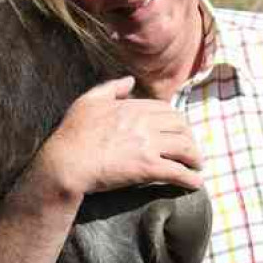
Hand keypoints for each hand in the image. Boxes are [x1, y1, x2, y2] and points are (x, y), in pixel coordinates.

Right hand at [33, 76, 203, 197]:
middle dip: (190, 137)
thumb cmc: (72, 133)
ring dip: (195, 157)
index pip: (166, 109)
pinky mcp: (147, 168)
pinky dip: (191, 178)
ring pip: (185, 147)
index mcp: (132, 107)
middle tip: (190, 149)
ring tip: (196, 165)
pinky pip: (178, 172)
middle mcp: (144, 123)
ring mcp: (147, 145)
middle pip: (181, 126)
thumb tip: (130, 80)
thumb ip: (110, 88)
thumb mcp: (87, 101)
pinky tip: (196, 183)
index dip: (176, 120)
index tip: (178, 130)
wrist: (66, 162)